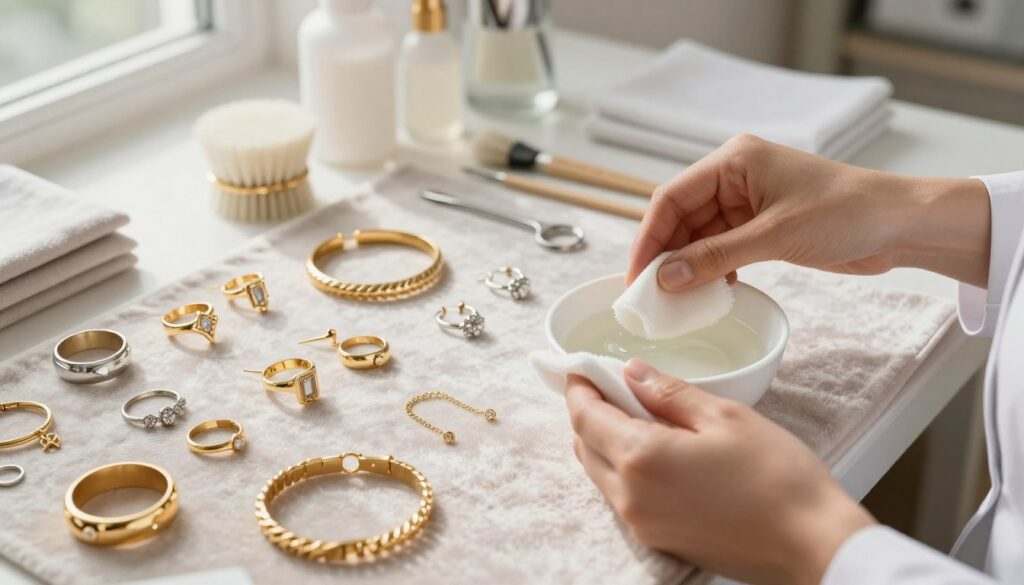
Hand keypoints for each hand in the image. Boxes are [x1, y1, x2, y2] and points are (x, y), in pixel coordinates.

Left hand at [565, 360, 874, 584]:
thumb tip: (632, 373)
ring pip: (601, 474)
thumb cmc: (778, 478)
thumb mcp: (725, 416)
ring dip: (605, 442)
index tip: (583, 369)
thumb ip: (669, 393)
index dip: (579, 388)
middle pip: (584, 447)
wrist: (812, 544)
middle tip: (610, 386)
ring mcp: (642, 525)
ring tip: (637, 415)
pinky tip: (656, 451)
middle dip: (589, 413)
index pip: (585, 417)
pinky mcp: (659, 541)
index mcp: (642, 458)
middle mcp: (631, 497)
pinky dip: (624, 469)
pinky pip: (622, 498)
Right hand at [628, 134, 990, 289]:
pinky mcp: (762, 227)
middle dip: (664, 256)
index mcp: (733, 161)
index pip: (671, 198)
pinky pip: (721, 249)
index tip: (635, 277)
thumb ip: (715, 256)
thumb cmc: (847, 213)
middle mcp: (735, 178)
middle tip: (648, 298)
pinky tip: (707, 295)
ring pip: (699, 237)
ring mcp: (748, 203)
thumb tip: (665, 278)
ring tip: (674, 303)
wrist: (901, 224)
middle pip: (681, 218)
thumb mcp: (774, 236)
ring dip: (687, 268)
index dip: (648, 239)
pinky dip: (711, 271)